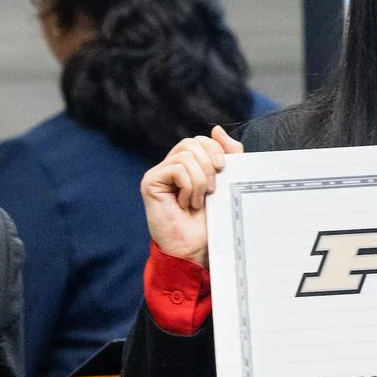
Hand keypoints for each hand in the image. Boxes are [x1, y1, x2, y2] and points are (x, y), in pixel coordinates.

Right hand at [140, 126, 243, 266]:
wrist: (197, 249)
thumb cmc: (212, 221)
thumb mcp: (226, 183)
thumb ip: (226, 155)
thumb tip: (217, 128)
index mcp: (189, 165)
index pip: (201, 140)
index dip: (216, 149)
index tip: (224, 169)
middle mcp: (171, 166)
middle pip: (193, 143)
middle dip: (209, 164)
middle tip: (211, 189)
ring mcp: (159, 173)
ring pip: (186, 156)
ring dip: (199, 181)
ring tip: (197, 202)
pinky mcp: (150, 182)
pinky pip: (176, 168)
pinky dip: (188, 186)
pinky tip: (185, 204)